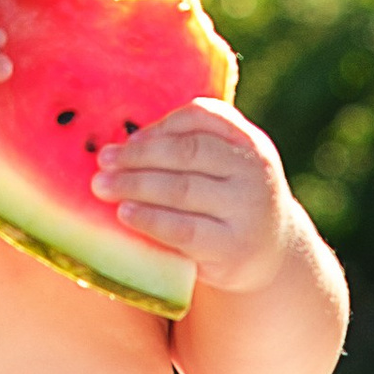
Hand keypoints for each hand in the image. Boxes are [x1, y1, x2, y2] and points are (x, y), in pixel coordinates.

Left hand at [92, 99, 297, 293]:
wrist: (271, 256)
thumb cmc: (230, 203)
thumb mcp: (227, 166)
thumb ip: (192, 146)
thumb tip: (124, 145)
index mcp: (250, 143)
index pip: (204, 117)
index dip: (162, 125)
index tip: (130, 139)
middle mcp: (254, 173)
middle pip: (189, 152)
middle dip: (139, 155)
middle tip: (103, 160)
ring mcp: (247, 211)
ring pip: (183, 189)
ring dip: (135, 184)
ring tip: (103, 186)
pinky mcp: (232, 249)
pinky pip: (183, 230)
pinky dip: (150, 219)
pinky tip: (124, 213)